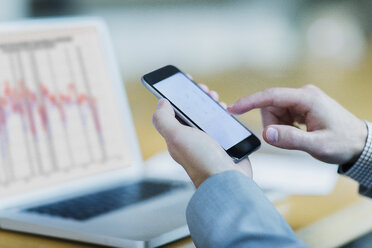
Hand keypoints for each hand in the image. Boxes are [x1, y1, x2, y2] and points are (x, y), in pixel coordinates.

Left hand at [152, 99, 251, 187]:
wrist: (228, 180)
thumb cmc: (202, 160)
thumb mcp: (176, 136)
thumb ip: (164, 119)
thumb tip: (161, 103)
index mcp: (178, 136)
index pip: (174, 111)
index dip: (178, 95)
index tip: (185, 81)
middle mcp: (192, 138)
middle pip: (193, 112)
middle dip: (198, 97)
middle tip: (204, 91)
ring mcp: (209, 141)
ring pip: (208, 116)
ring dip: (211, 104)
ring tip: (216, 100)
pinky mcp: (224, 143)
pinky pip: (223, 125)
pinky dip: (224, 115)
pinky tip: (226, 112)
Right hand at [228, 85, 366, 163]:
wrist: (360, 143)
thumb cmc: (343, 143)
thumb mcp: (318, 145)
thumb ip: (291, 139)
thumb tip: (267, 134)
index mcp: (307, 98)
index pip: (271, 96)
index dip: (249, 102)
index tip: (233, 109)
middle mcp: (303, 95)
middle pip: (271, 107)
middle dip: (273, 125)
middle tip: (291, 139)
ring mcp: (302, 99)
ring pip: (275, 112)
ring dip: (280, 127)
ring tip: (300, 136)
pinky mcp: (302, 106)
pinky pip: (282, 115)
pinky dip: (285, 126)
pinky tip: (301, 132)